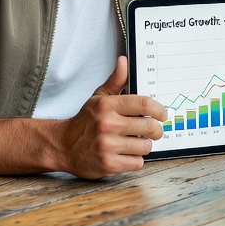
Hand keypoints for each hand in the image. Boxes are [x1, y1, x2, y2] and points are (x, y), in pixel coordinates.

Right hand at [59, 56, 166, 178]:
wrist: (62, 146)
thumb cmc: (85, 121)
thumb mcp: (98, 97)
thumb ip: (116, 80)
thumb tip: (124, 61)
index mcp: (107, 105)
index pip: (144, 104)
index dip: (159, 110)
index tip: (162, 114)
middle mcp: (107, 124)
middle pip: (149, 127)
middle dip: (156, 130)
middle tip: (154, 131)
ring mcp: (107, 146)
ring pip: (145, 146)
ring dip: (144, 145)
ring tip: (136, 142)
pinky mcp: (108, 165)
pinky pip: (137, 163)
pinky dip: (135, 160)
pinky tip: (127, 154)